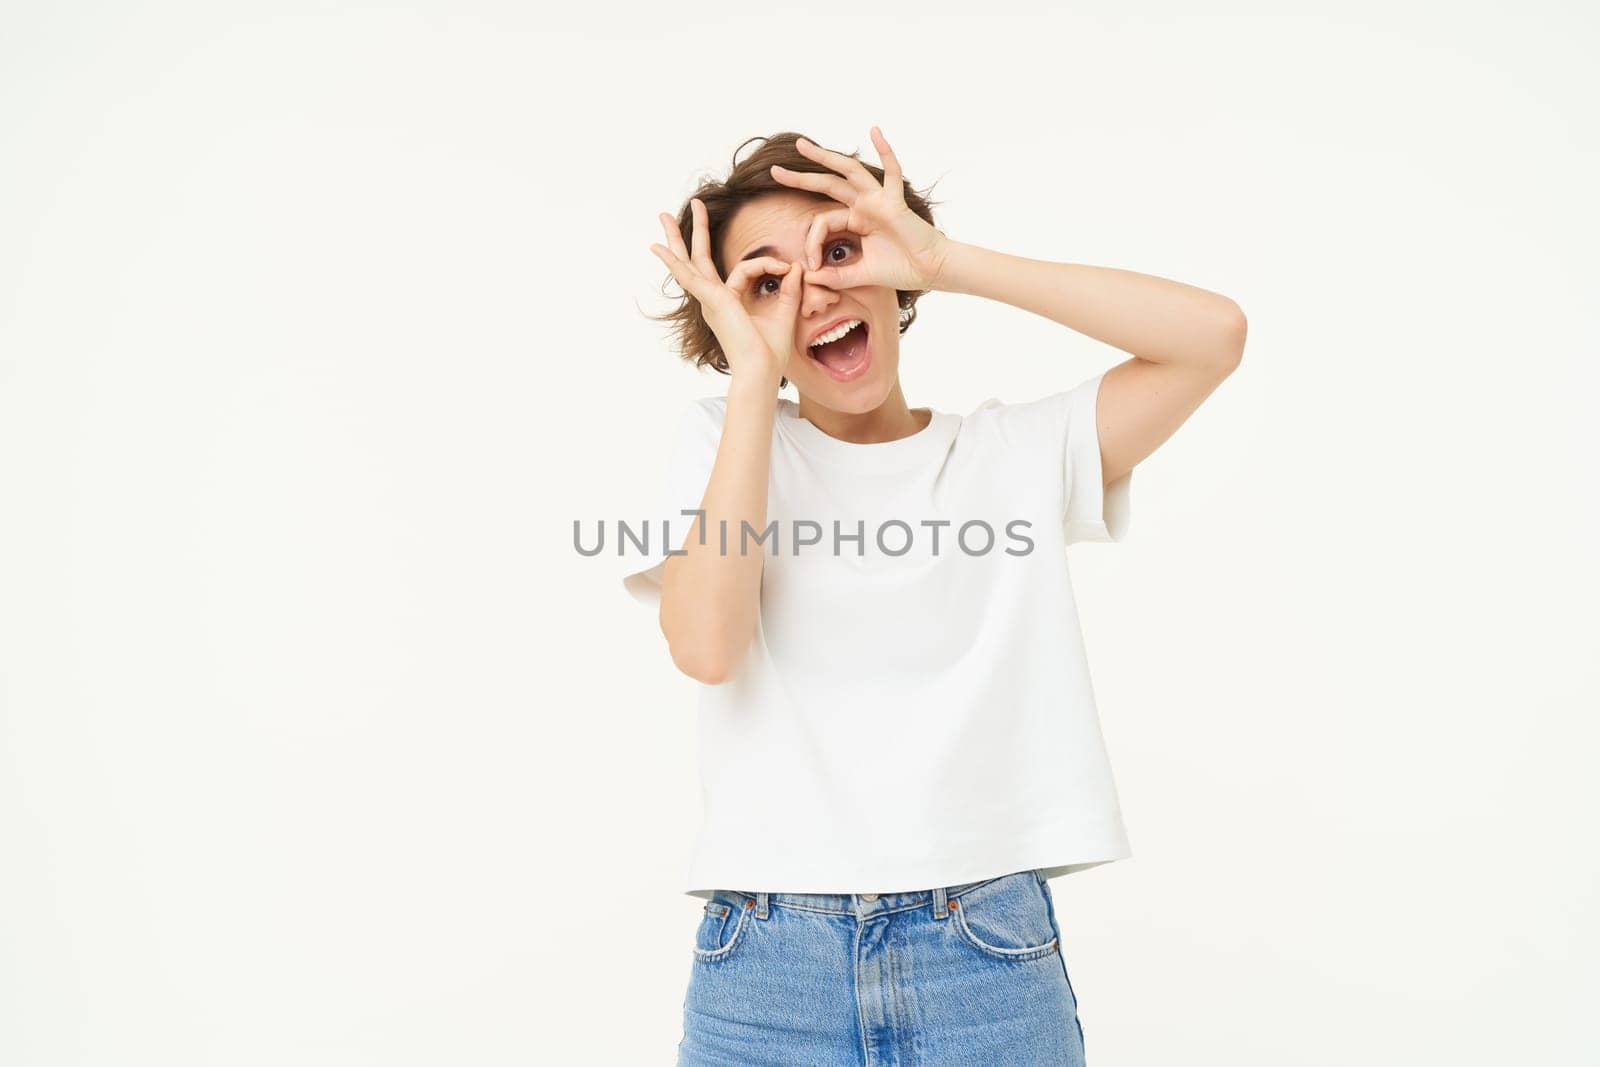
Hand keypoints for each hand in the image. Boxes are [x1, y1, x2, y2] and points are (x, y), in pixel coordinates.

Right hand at [650, 197, 806, 385]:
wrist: (761, 370)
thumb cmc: (770, 352)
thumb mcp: (784, 312)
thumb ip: (789, 288)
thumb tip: (796, 266)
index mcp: (728, 304)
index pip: (743, 270)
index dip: (769, 264)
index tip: (788, 268)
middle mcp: (713, 300)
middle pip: (699, 260)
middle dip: (695, 233)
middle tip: (692, 206)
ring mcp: (708, 299)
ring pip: (689, 261)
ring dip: (677, 237)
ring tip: (663, 216)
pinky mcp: (710, 298)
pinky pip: (688, 274)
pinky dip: (672, 260)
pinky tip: (657, 247)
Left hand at [770, 127, 952, 292]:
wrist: (930, 270)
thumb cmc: (901, 269)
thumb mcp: (861, 275)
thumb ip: (836, 275)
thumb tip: (809, 276)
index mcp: (855, 220)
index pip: (822, 221)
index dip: (811, 242)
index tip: (811, 266)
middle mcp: (864, 205)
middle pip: (827, 184)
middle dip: (800, 177)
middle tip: (774, 171)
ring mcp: (879, 199)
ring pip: (848, 171)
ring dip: (825, 157)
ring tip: (802, 145)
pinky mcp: (895, 201)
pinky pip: (892, 172)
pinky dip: (885, 150)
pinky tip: (875, 130)